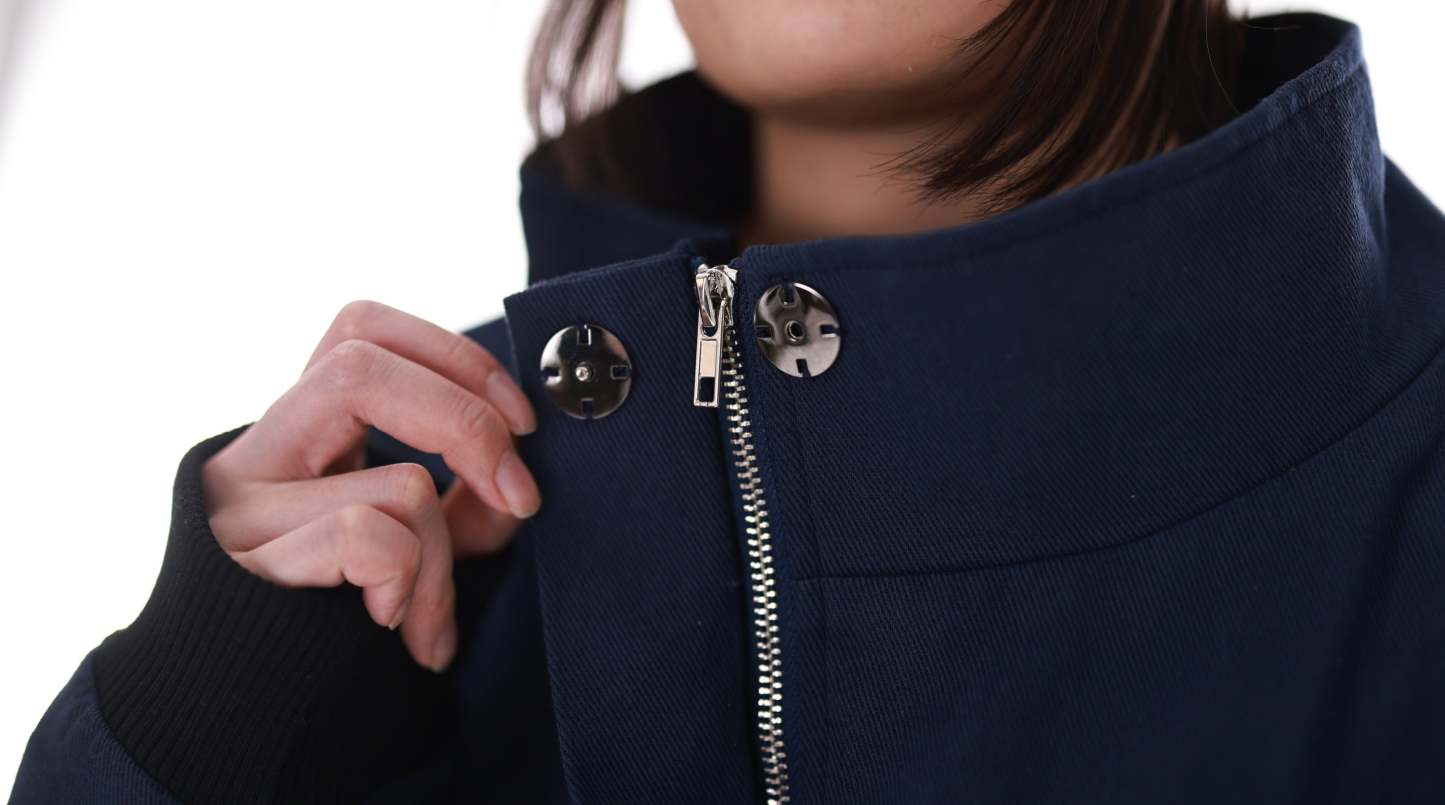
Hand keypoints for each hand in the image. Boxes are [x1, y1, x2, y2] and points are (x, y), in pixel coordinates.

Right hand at [200, 300, 539, 671]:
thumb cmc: (335, 622)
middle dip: (468, 422)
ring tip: (431, 617)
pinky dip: (410, 585)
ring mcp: (242, 506)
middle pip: (360, 362)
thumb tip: (514, 484)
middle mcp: (256, 452)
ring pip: (395, 476)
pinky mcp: (246, 563)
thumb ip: (461, 503)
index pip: (360, 328)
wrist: (242, 712)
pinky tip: (395, 626)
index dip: (452, 356)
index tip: (517, 422)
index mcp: (297, 431)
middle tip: (517, 494)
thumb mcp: (411, 543)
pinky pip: (371, 539)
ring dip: (444, 556)